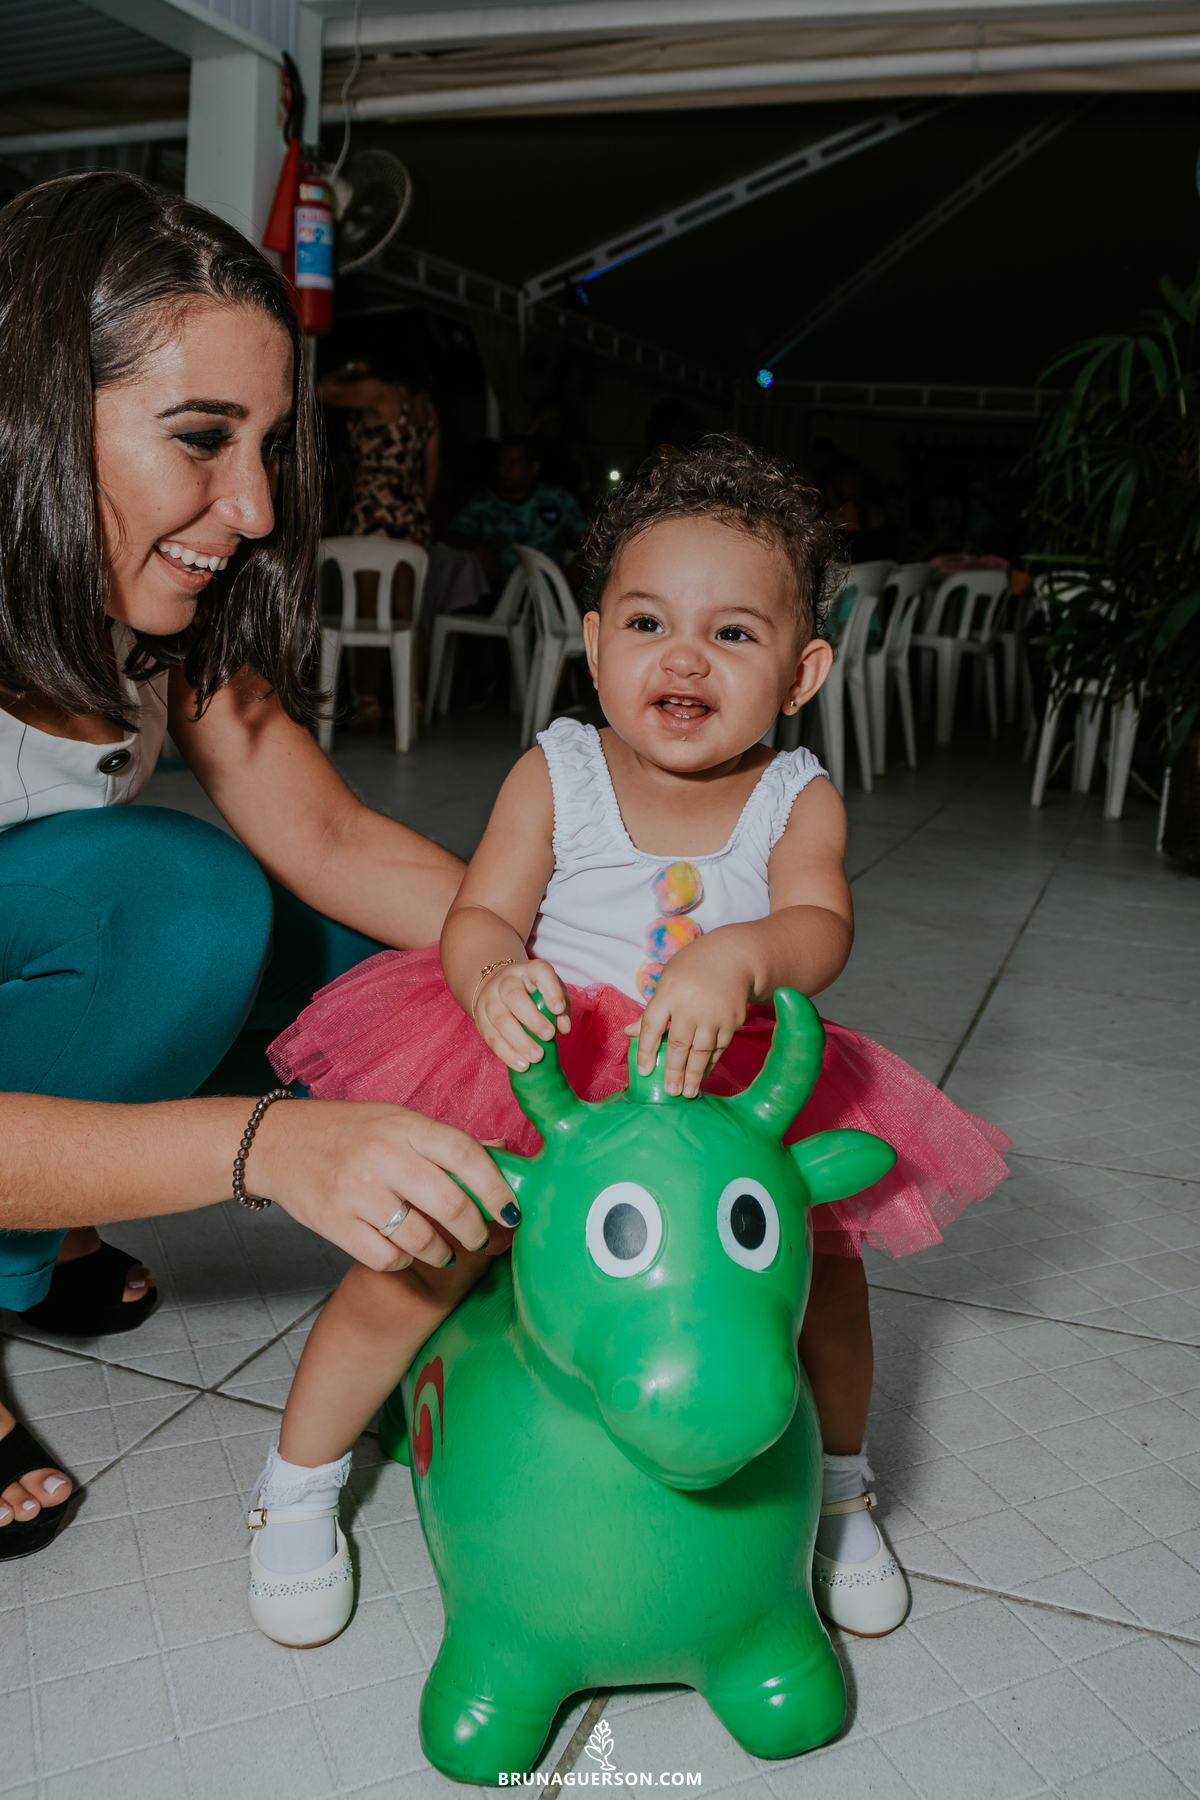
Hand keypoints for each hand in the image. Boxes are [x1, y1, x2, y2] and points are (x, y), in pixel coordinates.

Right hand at [251, 1100, 518, 1273]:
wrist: (275, 1142)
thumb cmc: (346, 1131)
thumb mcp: (395, 1120)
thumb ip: (442, 1141)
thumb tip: (502, 1154)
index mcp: (404, 1125)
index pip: (466, 1156)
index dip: (497, 1188)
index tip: (512, 1212)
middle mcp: (382, 1155)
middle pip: (450, 1204)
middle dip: (475, 1232)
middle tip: (479, 1240)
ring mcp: (356, 1190)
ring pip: (420, 1238)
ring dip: (441, 1253)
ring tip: (443, 1251)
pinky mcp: (333, 1221)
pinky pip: (385, 1257)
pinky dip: (403, 1262)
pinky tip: (404, 1252)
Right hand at [472, 957, 569, 1071]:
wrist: (496, 987)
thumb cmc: (532, 991)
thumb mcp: (550, 991)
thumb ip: (561, 1007)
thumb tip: (563, 1027)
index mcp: (528, 970)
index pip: (539, 972)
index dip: (550, 990)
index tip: (558, 1009)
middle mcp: (505, 981)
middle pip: (514, 997)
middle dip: (532, 1019)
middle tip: (548, 1036)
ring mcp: (489, 999)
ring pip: (500, 1019)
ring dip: (519, 1041)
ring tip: (536, 1058)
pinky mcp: (479, 1018)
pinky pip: (491, 1037)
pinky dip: (506, 1053)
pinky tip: (521, 1065)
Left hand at [631, 932, 755, 1098]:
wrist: (734, 956)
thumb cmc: (693, 968)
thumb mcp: (667, 979)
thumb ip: (652, 1009)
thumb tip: (631, 1033)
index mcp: (668, 992)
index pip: (652, 1027)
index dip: (646, 1051)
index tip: (644, 1072)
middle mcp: (690, 1005)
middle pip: (678, 1045)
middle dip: (673, 1071)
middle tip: (670, 1092)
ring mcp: (714, 1015)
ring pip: (701, 1052)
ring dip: (693, 1075)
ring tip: (687, 1093)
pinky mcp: (732, 1021)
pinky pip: (719, 1048)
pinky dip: (710, 1063)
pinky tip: (704, 1074)